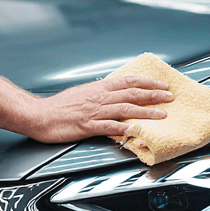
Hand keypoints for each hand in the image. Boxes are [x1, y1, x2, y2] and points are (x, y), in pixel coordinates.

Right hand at [28, 74, 172, 142]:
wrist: (39, 115)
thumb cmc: (60, 106)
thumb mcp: (83, 92)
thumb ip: (101, 93)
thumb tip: (116, 92)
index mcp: (99, 88)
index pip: (128, 81)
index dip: (148, 82)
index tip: (162, 84)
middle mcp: (99, 97)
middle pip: (131, 94)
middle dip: (154, 95)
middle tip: (170, 97)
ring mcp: (94, 112)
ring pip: (125, 109)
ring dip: (145, 111)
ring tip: (161, 114)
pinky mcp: (87, 126)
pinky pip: (109, 127)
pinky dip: (123, 128)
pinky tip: (135, 130)